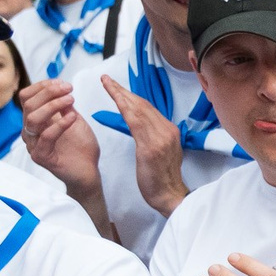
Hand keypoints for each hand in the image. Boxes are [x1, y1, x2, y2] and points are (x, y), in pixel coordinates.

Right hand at [19, 77, 99, 195]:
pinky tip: (73, 117)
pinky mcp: (41, 156)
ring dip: (52, 105)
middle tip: (68, 89)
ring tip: (71, 100)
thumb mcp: (74, 119)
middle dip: (49, 92)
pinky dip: (60, 124)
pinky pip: (46, 136)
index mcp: (35, 120)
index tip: (63, 83)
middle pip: (28, 104)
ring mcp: (33, 144)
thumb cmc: (81, 147)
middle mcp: (30, 131)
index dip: (43, 86)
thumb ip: (65, 105)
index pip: (27, 97)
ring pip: (32, 118)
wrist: (88, 171)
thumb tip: (60, 87)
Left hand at [98, 76, 187, 215]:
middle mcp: (167, 131)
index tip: (118, 87)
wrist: (169, 196)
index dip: (131, 96)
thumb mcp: (161, 152)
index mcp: (169, 131)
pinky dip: (124, 108)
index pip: (148, 108)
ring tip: (106, 84)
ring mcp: (160, 138)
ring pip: (138, 109)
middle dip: (123, 90)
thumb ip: (152, 137)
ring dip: (121, 94)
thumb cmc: (162, 178)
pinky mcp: (150, 148)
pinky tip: (115, 99)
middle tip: (106, 79)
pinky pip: (135, 122)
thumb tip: (139, 127)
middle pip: (143, 105)